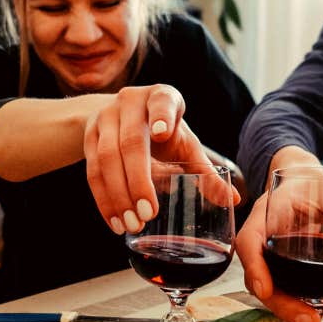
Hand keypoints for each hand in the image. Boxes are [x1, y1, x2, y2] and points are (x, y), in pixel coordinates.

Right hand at [84, 84, 238, 234]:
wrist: (119, 115)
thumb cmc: (163, 131)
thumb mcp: (185, 145)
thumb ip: (206, 172)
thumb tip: (233, 198)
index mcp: (162, 97)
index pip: (162, 103)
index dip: (161, 117)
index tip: (162, 134)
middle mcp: (130, 102)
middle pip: (131, 142)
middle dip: (138, 180)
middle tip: (148, 213)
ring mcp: (105, 118)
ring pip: (106, 159)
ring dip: (118, 195)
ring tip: (132, 224)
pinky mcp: (88, 136)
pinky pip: (92, 171)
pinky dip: (103, 199)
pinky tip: (114, 221)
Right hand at [236, 179, 322, 321]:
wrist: (303, 178)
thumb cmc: (311, 180)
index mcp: (265, 216)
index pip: (249, 243)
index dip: (255, 268)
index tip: (265, 290)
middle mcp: (264, 242)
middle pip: (261, 280)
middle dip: (284, 305)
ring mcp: (274, 258)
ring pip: (276, 291)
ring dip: (300, 311)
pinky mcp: (287, 267)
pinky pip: (292, 290)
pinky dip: (312, 303)